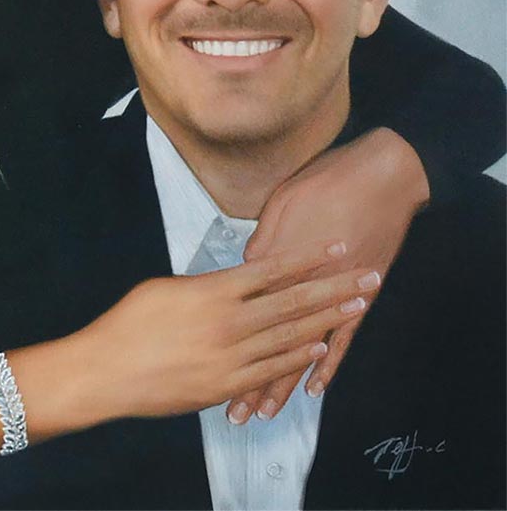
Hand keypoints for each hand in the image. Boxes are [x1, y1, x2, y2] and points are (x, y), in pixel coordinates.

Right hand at [79, 240, 378, 421]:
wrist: (108, 371)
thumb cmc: (132, 323)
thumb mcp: (170, 288)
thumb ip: (208, 285)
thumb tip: (233, 282)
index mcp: (215, 289)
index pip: (274, 268)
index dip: (310, 257)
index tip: (338, 246)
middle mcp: (230, 321)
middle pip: (294, 300)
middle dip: (335, 287)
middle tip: (369, 276)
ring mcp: (232, 356)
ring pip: (291, 335)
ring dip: (329, 321)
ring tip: (357, 308)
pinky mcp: (227, 386)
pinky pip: (272, 369)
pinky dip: (299, 358)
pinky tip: (322, 348)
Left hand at [226, 127, 428, 424]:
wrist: (381, 175)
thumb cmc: (328, 180)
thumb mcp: (283, 200)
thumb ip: (263, 240)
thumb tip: (243, 268)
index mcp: (278, 257)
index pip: (245, 312)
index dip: (226, 345)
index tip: (206, 372)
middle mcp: (302, 284)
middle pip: (270, 341)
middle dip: (250, 378)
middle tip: (233, 413)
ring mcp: (332, 293)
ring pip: (301, 349)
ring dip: (283, 382)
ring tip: (265, 413)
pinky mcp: (360, 295)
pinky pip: (342, 338)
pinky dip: (328, 364)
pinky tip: (315, 388)